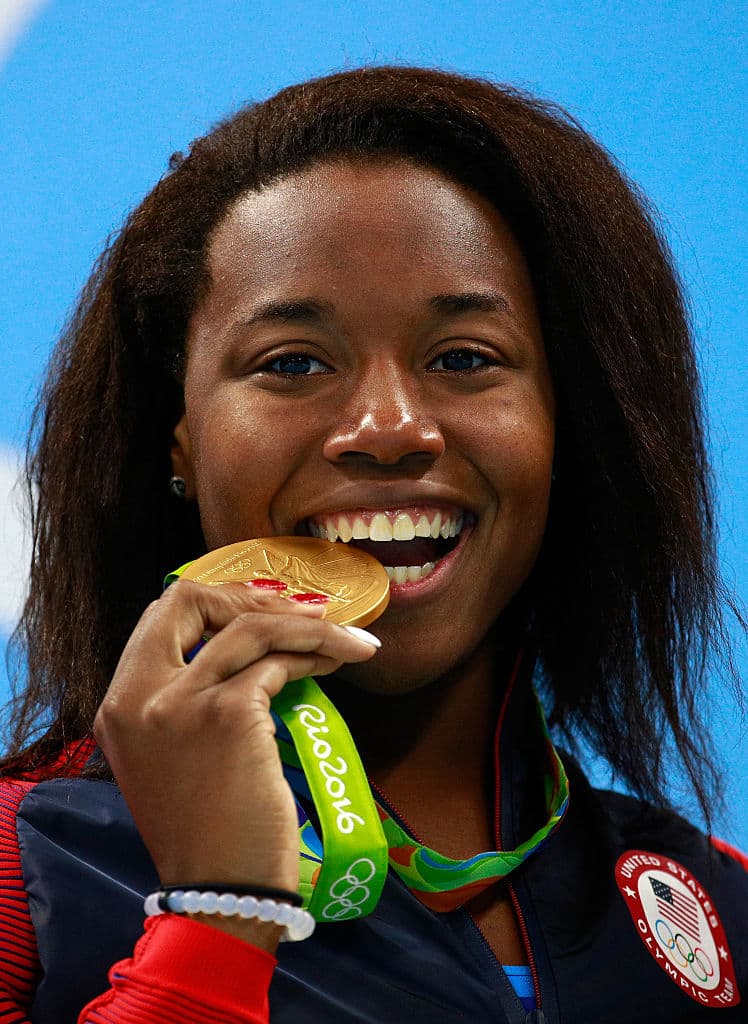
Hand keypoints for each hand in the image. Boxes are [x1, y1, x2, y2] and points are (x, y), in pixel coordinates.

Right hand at [94, 580, 378, 947]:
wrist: (222, 892)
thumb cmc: (208, 831)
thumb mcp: (172, 757)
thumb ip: (187, 701)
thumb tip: (248, 652)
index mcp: (119, 704)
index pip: (159, 617)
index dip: (215, 602)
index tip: (261, 611)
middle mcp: (138, 695)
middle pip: (188, 597)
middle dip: (250, 593)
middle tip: (301, 612)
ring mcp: (179, 702)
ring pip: (249, 624)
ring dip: (308, 625)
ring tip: (346, 640)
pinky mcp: (227, 715)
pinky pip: (278, 662)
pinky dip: (314, 654)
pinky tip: (337, 663)